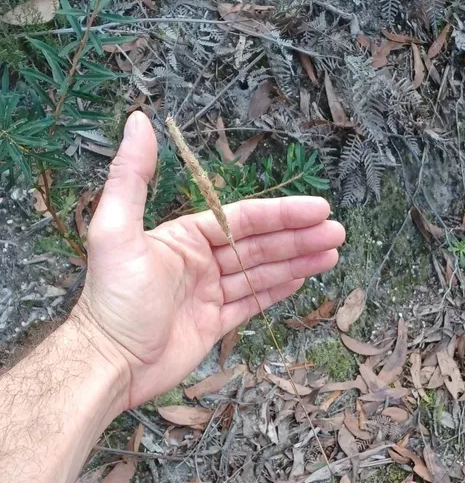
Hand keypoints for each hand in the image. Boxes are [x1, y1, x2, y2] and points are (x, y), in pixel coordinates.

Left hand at [75, 111, 344, 407]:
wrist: (108, 362)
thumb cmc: (113, 298)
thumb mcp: (116, 231)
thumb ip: (131, 177)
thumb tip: (138, 121)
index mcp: (184, 236)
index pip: (244, 219)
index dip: (282, 213)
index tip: (319, 208)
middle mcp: (199, 261)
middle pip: (259, 244)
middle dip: (299, 237)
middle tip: (337, 232)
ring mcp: (208, 293)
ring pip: (261, 272)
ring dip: (297, 262)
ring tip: (332, 254)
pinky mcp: (213, 324)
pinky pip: (252, 302)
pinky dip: (277, 290)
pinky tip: (303, 278)